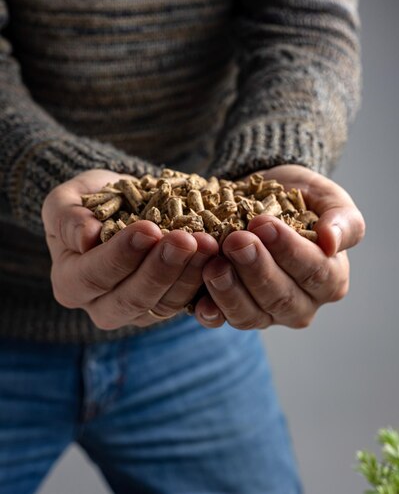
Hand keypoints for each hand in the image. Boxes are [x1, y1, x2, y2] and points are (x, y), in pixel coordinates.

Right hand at [42, 169, 217, 329]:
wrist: (120, 205)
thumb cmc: (87, 202)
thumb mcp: (68, 199)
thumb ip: (68, 216)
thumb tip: (85, 238)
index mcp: (70, 282)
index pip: (94, 275)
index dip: (121, 254)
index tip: (148, 228)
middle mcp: (101, 306)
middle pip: (132, 299)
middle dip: (162, 268)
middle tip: (187, 239)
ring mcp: (138, 312)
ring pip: (165, 304)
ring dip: (189, 273)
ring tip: (208, 242)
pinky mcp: (168, 307)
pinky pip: (189, 303)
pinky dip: (204, 279)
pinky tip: (218, 256)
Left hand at [195, 165, 365, 329]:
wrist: (260, 197)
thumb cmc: (300, 198)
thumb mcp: (327, 198)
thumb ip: (342, 220)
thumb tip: (333, 243)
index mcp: (330, 278)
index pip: (314, 271)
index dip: (289, 250)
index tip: (263, 224)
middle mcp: (301, 304)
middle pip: (280, 297)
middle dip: (256, 269)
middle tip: (236, 240)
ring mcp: (266, 313)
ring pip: (251, 315)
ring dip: (230, 291)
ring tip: (214, 264)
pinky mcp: (234, 312)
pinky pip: (223, 320)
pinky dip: (211, 312)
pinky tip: (200, 301)